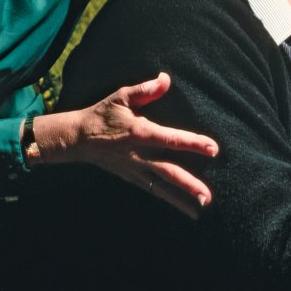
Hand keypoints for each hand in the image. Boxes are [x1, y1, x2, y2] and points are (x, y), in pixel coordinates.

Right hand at [33, 73, 218, 218]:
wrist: (77, 139)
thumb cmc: (102, 114)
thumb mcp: (121, 97)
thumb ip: (145, 90)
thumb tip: (165, 79)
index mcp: (140, 133)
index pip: (172, 139)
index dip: (193, 144)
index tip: (213, 149)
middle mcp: (140, 155)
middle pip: (168, 172)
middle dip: (189, 185)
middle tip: (207, 197)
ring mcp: (135, 169)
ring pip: (161, 187)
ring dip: (181, 200)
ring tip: (199, 211)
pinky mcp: (131, 177)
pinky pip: (153, 190)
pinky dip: (167, 199)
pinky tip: (181, 208)